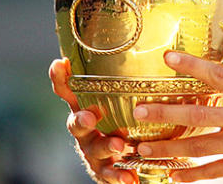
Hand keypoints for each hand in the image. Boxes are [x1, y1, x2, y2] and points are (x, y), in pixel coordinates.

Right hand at [49, 58, 136, 183]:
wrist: (128, 159)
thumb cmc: (127, 121)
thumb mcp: (128, 100)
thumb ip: (134, 82)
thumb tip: (163, 51)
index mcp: (88, 108)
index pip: (69, 92)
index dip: (61, 79)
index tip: (60, 64)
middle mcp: (86, 129)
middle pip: (76, 123)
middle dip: (81, 119)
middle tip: (90, 116)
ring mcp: (92, 150)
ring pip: (93, 149)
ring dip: (105, 146)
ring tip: (119, 145)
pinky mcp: (104, 170)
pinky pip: (109, 173)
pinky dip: (119, 175)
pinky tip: (130, 178)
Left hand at [131, 51, 222, 182]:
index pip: (216, 75)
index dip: (189, 66)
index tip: (167, 58)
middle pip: (196, 112)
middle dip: (164, 111)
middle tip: (137, 110)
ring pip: (197, 145)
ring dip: (167, 147)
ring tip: (142, 146)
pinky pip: (212, 171)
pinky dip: (190, 175)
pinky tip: (172, 175)